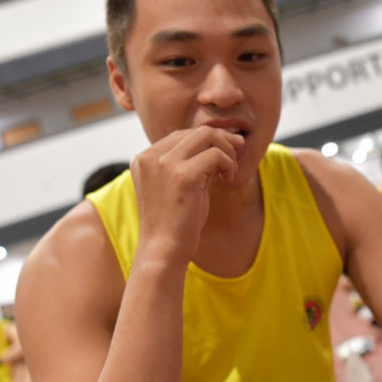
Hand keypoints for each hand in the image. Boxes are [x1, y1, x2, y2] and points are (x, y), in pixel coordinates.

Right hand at [131, 126, 242, 267]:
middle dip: (222, 139)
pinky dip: (228, 164)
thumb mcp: (178, 186)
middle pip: (195, 131)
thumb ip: (191, 163)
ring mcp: (164, 165)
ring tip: (230, 171)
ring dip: (227, 151)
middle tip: (238, 150)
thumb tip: (219, 141)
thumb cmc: (174, 223)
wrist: (163, 251)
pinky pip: (215, 155)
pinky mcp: (181, 176)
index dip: (208, 138)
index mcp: (144, 158)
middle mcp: (150, 157)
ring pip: (207, 137)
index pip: (181, 135)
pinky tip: (228, 179)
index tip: (227, 148)